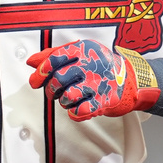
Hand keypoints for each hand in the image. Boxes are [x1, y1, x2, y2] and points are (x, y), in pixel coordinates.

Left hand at [27, 40, 159, 120]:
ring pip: (68, 97)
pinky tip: (78, 108)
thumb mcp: (80, 53)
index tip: (36, 81)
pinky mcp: (105, 101)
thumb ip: (54, 54)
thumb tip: (31, 61)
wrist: (131, 80)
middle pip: (59, 79)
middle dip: (51, 89)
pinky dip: (74, 113)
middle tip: (54, 92)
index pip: (55, 58)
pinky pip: (80, 111)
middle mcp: (92, 64)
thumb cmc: (100, 66)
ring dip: (63, 101)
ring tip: (69, 99)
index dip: (41, 71)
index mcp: (84, 49)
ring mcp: (99, 83)